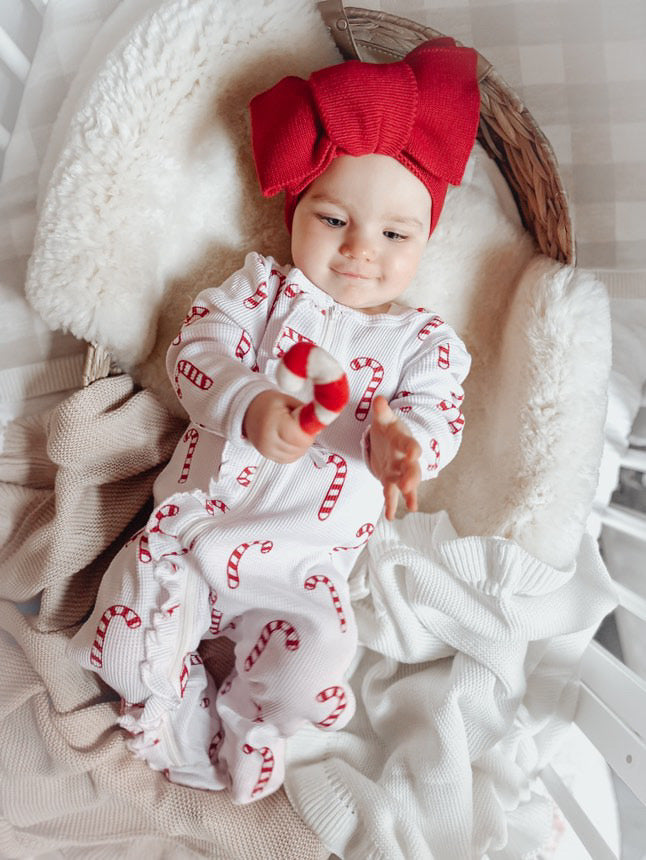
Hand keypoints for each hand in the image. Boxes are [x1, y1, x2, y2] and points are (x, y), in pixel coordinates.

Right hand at [243, 389, 313, 462]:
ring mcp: (266, 450)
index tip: (310, 425)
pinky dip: (294, 451)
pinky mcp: (267, 456)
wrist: (248, 411)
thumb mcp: (289, 401)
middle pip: (299, 448)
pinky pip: (288, 459)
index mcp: (273, 422)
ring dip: (301, 446)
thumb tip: (319, 426)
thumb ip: (305, 412)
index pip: (298, 437)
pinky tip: (291, 440)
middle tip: (303, 427)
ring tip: (296, 432)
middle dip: (306, 439)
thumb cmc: (270, 404)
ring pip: (295, 455)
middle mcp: (268, 439)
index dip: (309, 433)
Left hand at [368, 395, 420, 520]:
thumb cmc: (388, 428)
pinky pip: (391, 494)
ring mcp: (399, 472)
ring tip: (411, 507)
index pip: (410, 444)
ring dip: (408, 493)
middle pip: (412, 469)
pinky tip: (390, 516)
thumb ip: (381, 411)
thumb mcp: (384, 419)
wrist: (389, 441)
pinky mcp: (390, 481)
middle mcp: (404, 459)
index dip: (412, 448)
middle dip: (412, 477)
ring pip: (405, 484)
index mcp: (403, 441)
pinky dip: (391, 505)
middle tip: (409, 486)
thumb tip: (378, 400)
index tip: (416, 452)